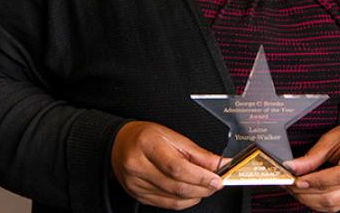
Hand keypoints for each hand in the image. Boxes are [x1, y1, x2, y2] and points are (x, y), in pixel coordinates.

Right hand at [111, 120, 226, 209]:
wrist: (120, 144)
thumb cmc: (147, 137)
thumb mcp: (173, 136)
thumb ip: (197, 153)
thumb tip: (219, 163)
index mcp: (147, 145)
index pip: (177, 167)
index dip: (201, 176)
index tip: (217, 178)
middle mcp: (138, 166)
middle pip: (176, 185)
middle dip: (202, 187)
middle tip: (217, 183)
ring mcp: (136, 184)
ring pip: (173, 198)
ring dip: (196, 195)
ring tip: (207, 187)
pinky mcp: (138, 196)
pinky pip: (166, 204)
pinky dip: (184, 201)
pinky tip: (193, 194)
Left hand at [284, 119, 339, 212]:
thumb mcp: (337, 135)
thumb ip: (315, 154)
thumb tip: (293, 166)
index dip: (316, 180)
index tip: (297, 178)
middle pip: (333, 195)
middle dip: (305, 192)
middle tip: (288, 183)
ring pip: (333, 205)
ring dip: (309, 200)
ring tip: (295, 188)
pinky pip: (336, 207)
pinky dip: (318, 203)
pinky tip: (308, 194)